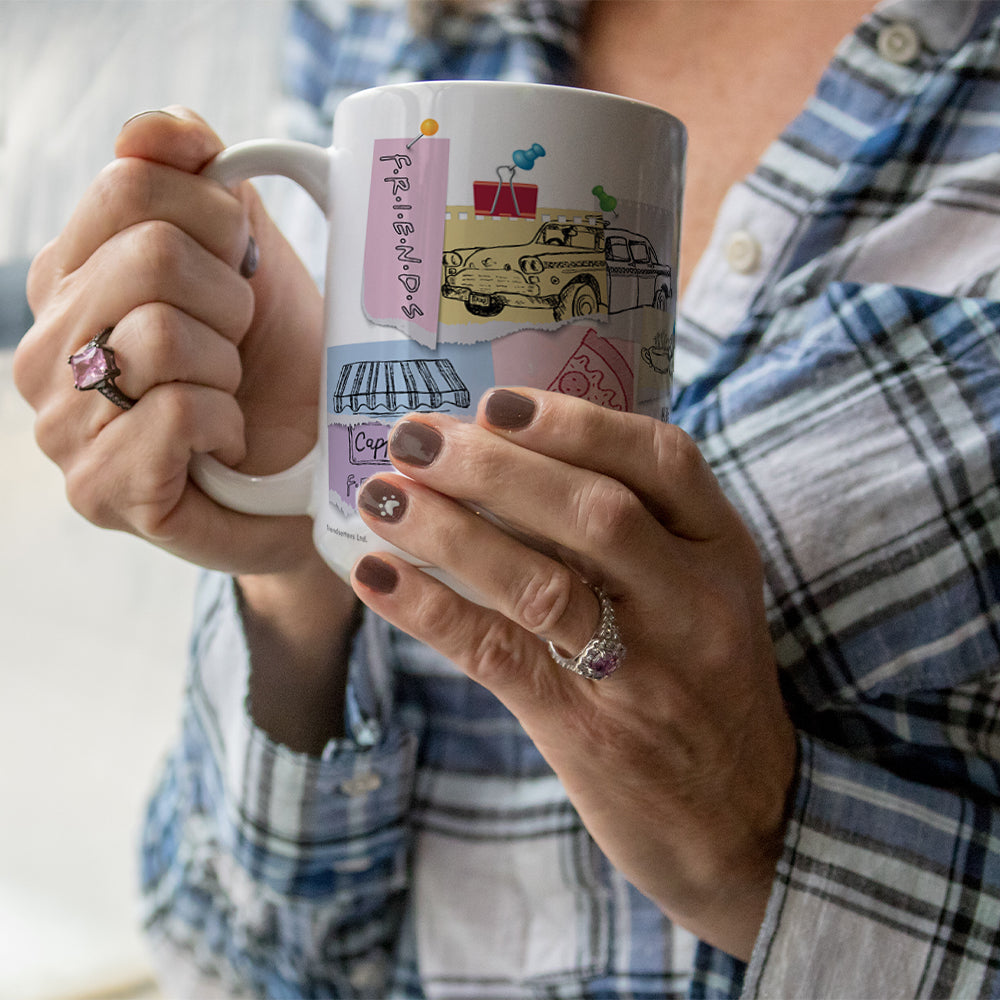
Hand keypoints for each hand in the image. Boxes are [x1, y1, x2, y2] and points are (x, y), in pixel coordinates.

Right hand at [15, 108, 356, 749]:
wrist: (311, 459)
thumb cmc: (276, 361)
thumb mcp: (248, 257)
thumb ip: (201, 181)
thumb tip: (169, 130)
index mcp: (70, 276)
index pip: (130, 184)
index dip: (217, 222)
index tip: (237, 266)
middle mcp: (46, 347)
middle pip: (150, 256)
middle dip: (229, 301)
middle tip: (237, 343)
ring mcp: (61, 424)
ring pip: (161, 336)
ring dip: (227, 367)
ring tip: (228, 395)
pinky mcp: (98, 492)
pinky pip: (173, 413)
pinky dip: (223, 422)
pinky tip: (223, 441)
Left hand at [350, 389, 796, 958]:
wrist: (744, 821)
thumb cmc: (707, 686)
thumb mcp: (705, 594)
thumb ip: (642, 532)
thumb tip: (519, 460)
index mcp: (721, 552)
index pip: (662, 460)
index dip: (576, 421)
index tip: (495, 400)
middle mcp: (690, 601)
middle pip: (593, 512)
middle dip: (494, 467)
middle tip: (414, 436)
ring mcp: (641, 668)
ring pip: (540, 582)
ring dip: (449, 531)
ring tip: (381, 494)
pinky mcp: (586, 726)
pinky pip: (497, 654)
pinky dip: (428, 609)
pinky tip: (374, 574)